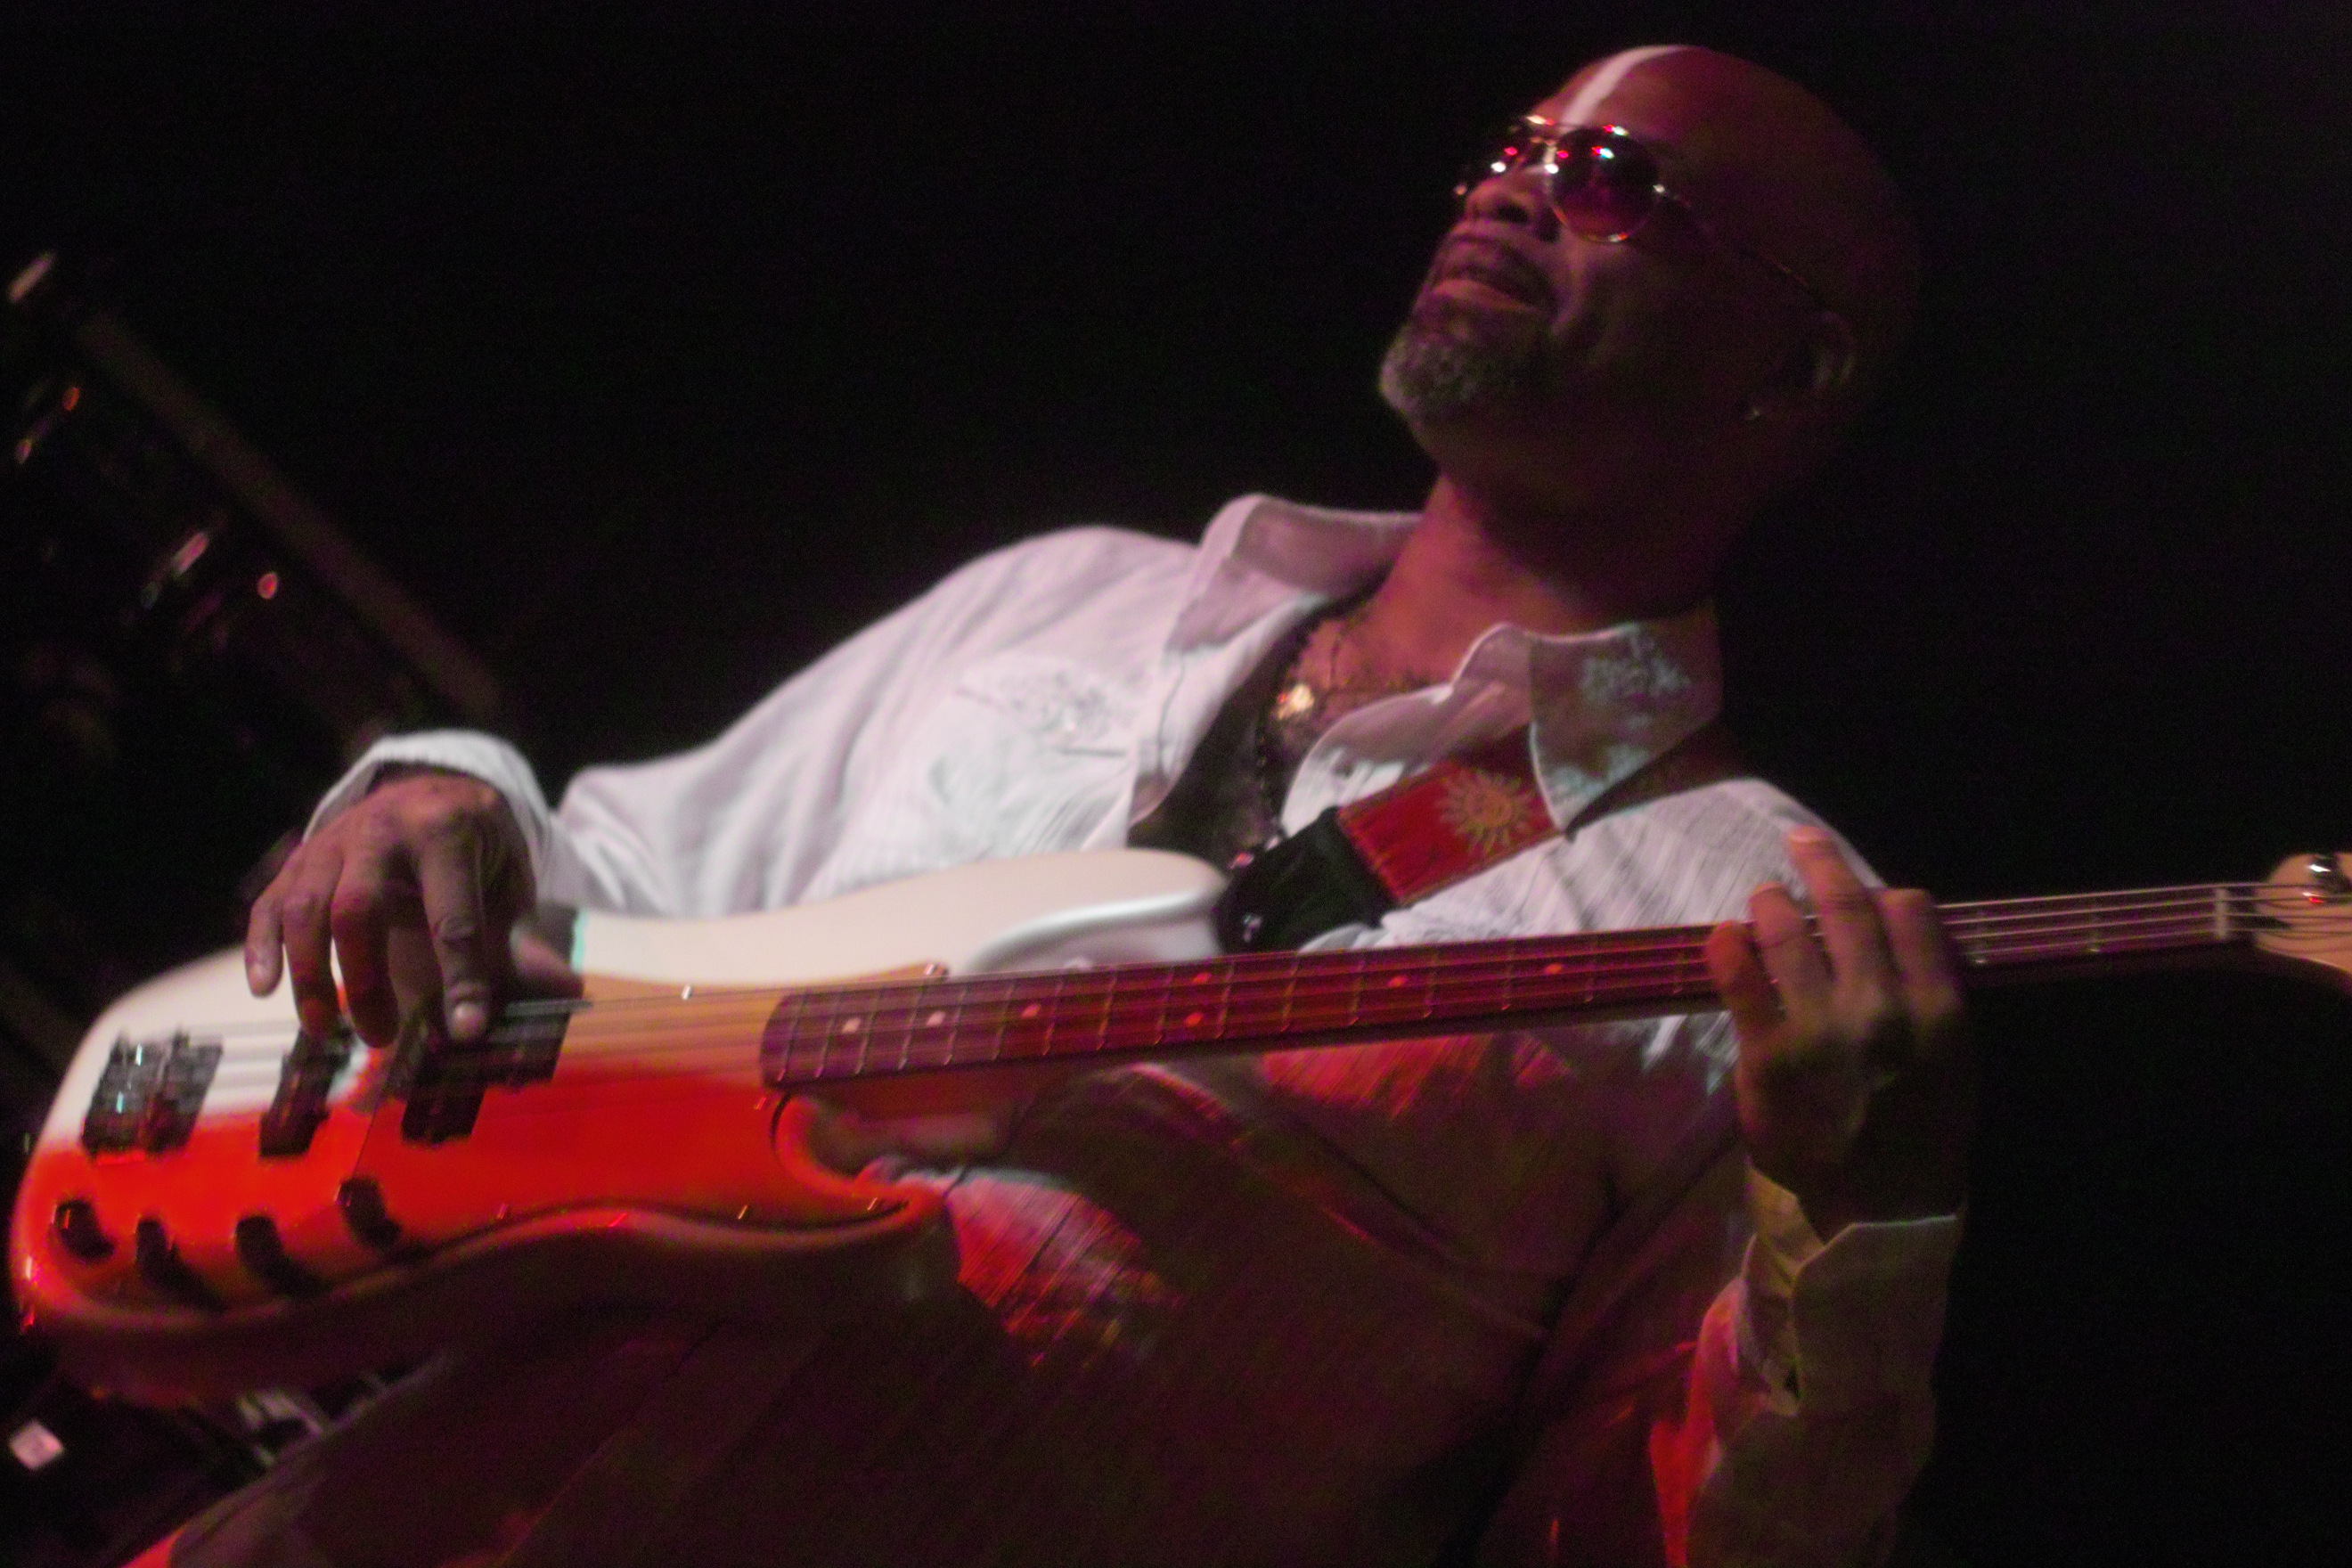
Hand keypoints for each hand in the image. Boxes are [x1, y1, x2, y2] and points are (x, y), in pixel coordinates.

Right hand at [244, 769, 556, 1045]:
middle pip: (359, 908)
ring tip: (324, 1030)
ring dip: (311, 973)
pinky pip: (269, 901)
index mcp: (448, 832)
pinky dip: (263, 945)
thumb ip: (525, 938)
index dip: (462, 976)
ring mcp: (334, 841)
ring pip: (305, 906)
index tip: (466, 1030)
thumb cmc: (477, 850)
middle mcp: (382, 830)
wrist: (434, 792)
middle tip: (380, 1036)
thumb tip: (566, 991)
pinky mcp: (302, 858)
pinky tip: (265, 988)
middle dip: (367, 979)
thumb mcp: (510, 883)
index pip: (453, 914)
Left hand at [1703, 827, 1976, 1238]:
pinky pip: (1739, 978)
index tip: (1864, 890)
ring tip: (1763, 896)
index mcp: (1938, 1009)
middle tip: (1802, 843)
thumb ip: (1931, 997)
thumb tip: (1899, 934)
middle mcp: (1881, 1008)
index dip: (1882, 892)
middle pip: (1846, 907)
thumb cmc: (1920, 1138)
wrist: (1879, 1213)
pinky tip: (1724, 935)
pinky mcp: (1766, 1055)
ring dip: (1770, 901)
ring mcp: (1820, 1028)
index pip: (1910, 913)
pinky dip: (1727, 946)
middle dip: (1820, 862)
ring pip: (1786, 931)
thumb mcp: (1955, 1065)